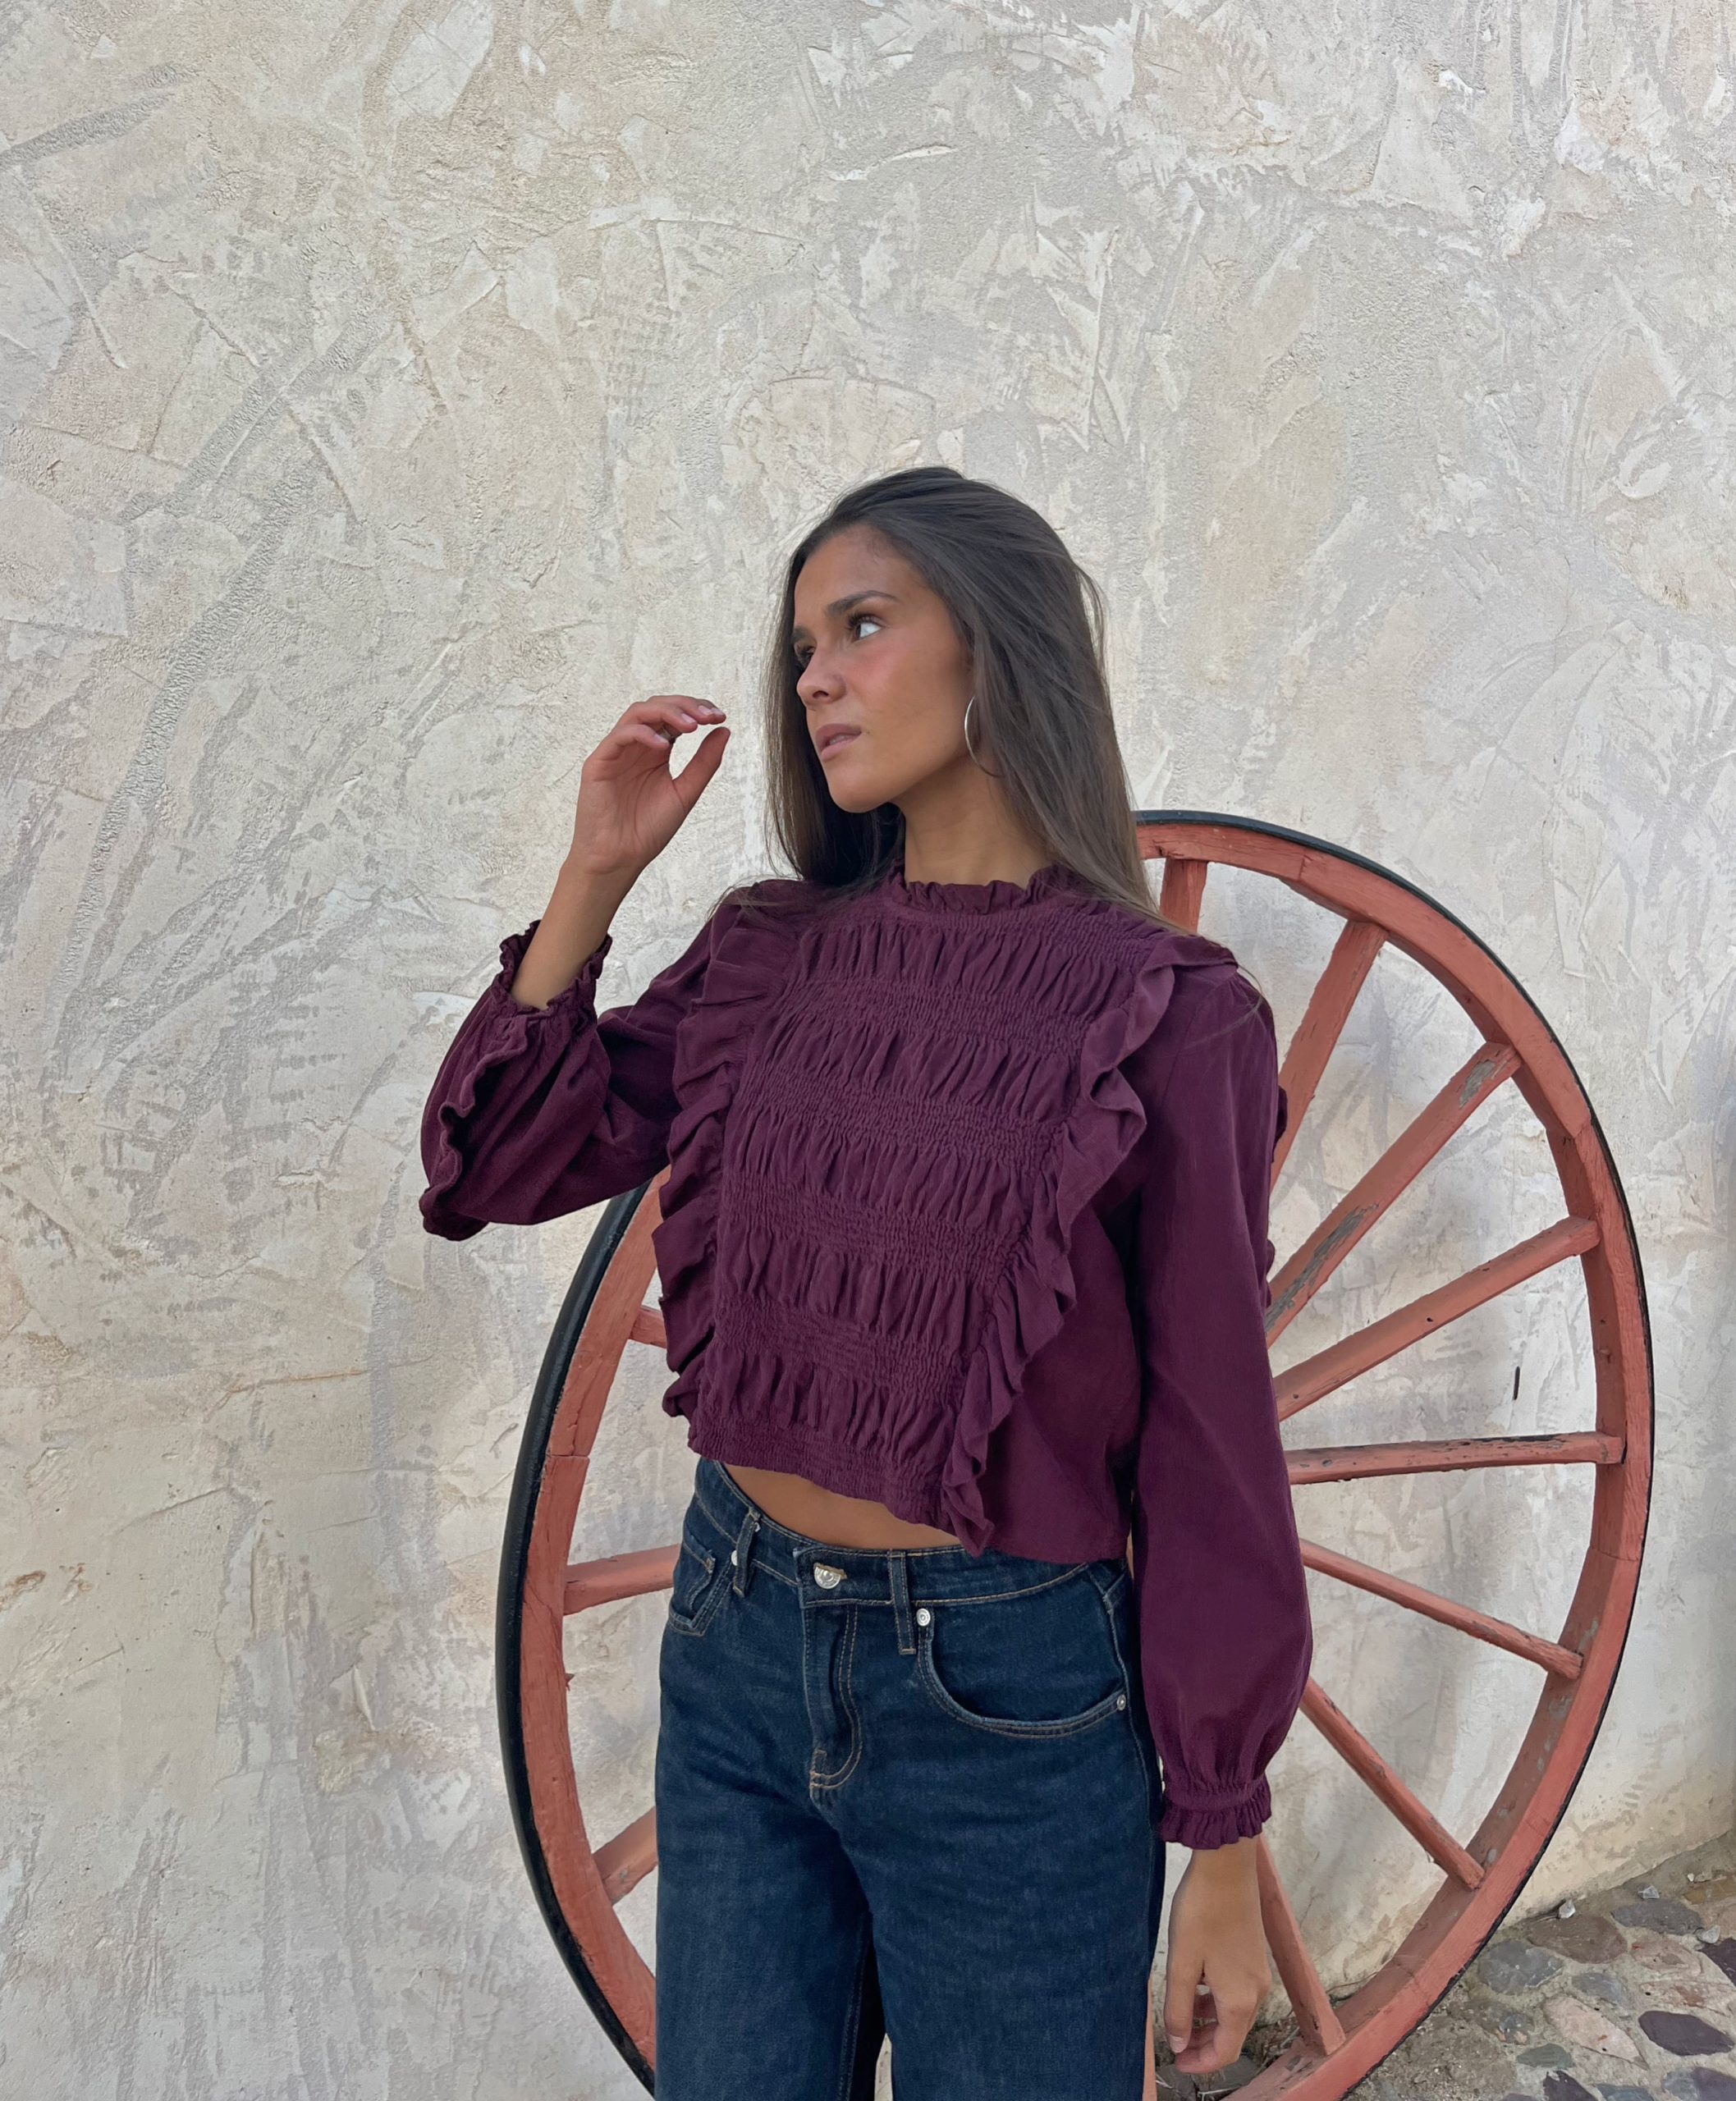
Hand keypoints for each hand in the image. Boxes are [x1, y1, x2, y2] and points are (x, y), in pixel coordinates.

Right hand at [568, 694, 729, 879]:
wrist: (620, 858)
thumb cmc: (648, 830)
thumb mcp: (685, 792)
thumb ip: (704, 762)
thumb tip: (724, 730)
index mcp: (656, 751)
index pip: (675, 717)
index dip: (697, 710)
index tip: (720, 717)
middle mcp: (636, 746)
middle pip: (657, 706)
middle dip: (685, 705)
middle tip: (709, 716)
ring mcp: (617, 751)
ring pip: (638, 713)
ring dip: (666, 713)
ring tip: (691, 726)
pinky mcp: (599, 762)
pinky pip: (619, 736)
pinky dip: (643, 734)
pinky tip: (663, 746)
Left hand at [1161, 1838, 1270, 2076]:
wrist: (1227, 1866)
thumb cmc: (1201, 1914)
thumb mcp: (1181, 1964)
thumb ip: (1179, 2009)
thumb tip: (1180, 2045)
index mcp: (1240, 2001)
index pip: (1225, 2051)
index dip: (1201, 2063)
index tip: (1176, 2064)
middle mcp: (1257, 1992)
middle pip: (1234, 2035)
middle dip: (1205, 2045)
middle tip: (1176, 2045)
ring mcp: (1259, 1973)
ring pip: (1236, 2013)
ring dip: (1211, 2022)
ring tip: (1182, 2016)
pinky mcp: (1254, 1955)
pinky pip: (1238, 1992)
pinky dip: (1218, 2000)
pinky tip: (1197, 1985)